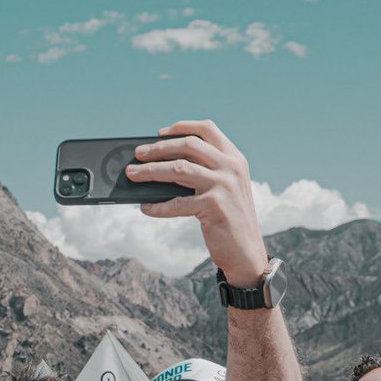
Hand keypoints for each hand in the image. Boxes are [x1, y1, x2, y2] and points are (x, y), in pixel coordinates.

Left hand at [126, 119, 268, 287]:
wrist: (247, 253)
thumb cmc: (230, 221)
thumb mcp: (225, 189)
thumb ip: (206, 172)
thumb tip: (164, 164)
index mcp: (235, 158)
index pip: (206, 129)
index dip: (181, 127)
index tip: (160, 133)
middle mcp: (231, 167)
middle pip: (188, 146)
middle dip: (158, 148)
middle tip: (138, 154)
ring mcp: (224, 186)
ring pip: (178, 169)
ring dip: (151, 171)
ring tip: (132, 174)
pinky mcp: (214, 206)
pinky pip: (177, 203)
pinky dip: (158, 206)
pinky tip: (146, 207)